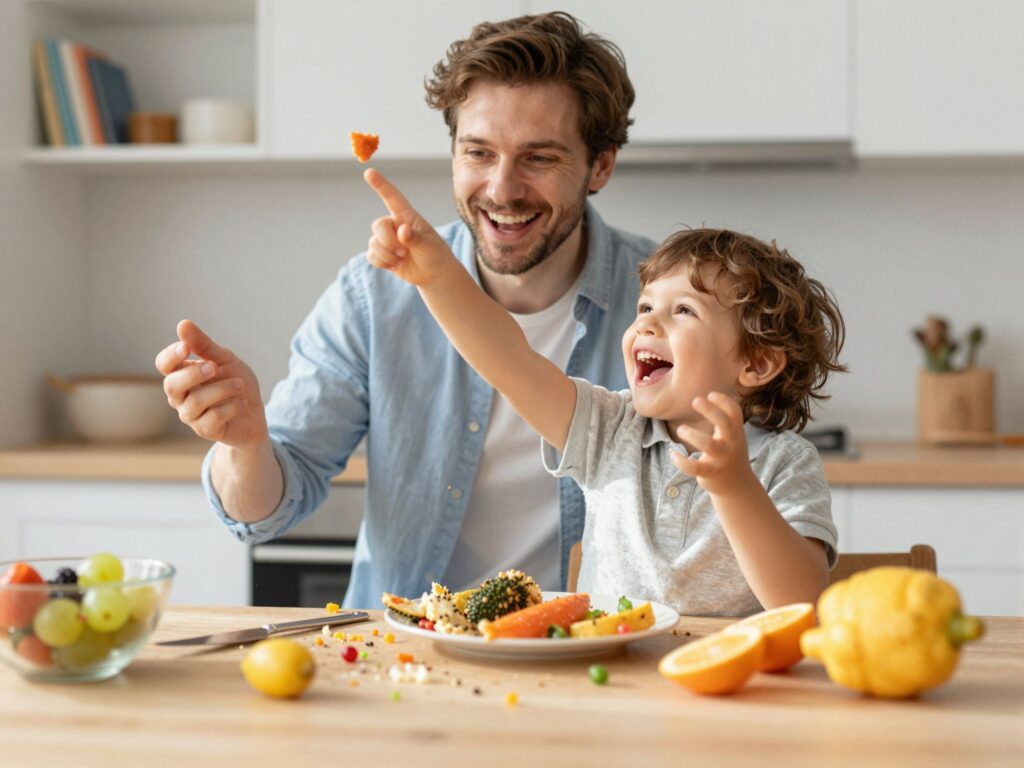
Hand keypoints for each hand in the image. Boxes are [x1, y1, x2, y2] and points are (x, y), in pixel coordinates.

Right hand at [154, 319, 267, 446]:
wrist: (254, 411)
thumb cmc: (235, 381)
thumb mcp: (225, 359)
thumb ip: (204, 345)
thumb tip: (182, 324)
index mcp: (182, 374)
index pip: (164, 364)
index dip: (171, 356)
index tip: (186, 347)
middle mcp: (180, 395)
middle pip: (171, 385)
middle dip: (193, 374)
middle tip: (214, 367)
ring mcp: (190, 415)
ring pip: (195, 402)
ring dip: (222, 390)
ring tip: (240, 385)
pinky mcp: (205, 430)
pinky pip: (212, 418)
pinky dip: (231, 407)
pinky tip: (243, 402)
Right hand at [363, 167, 457, 285]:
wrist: (434, 275)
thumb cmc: (436, 255)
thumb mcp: (429, 246)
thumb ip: (415, 238)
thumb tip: (402, 231)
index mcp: (408, 217)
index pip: (392, 198)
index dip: (381, 185)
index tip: (369, 172)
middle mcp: (395, 225)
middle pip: (378, 225)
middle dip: (387, 241)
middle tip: (403, 252)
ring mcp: (387, 240)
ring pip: (373, 243)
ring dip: (387, 255)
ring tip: (403, 258)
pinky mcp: (382, 254)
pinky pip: (371, 256)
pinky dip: (382, 263)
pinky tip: (396, 264)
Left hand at [670, 392, 755, 495]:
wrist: (738, 486)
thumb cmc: (729, 453)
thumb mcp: (732, 436)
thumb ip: (723, 420)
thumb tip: (704, 397)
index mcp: (736, 432)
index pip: (735, 412)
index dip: (724, 401)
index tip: (710, 394)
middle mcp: (731, 444)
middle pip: (725, 424)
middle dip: (711, 410)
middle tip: (695, 400)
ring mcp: (722, 459)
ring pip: (709, 445)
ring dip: (692, 435)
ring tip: (680, 429)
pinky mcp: (711, 473)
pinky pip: (695, 467)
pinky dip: (682, 461)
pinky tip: (673, 454)